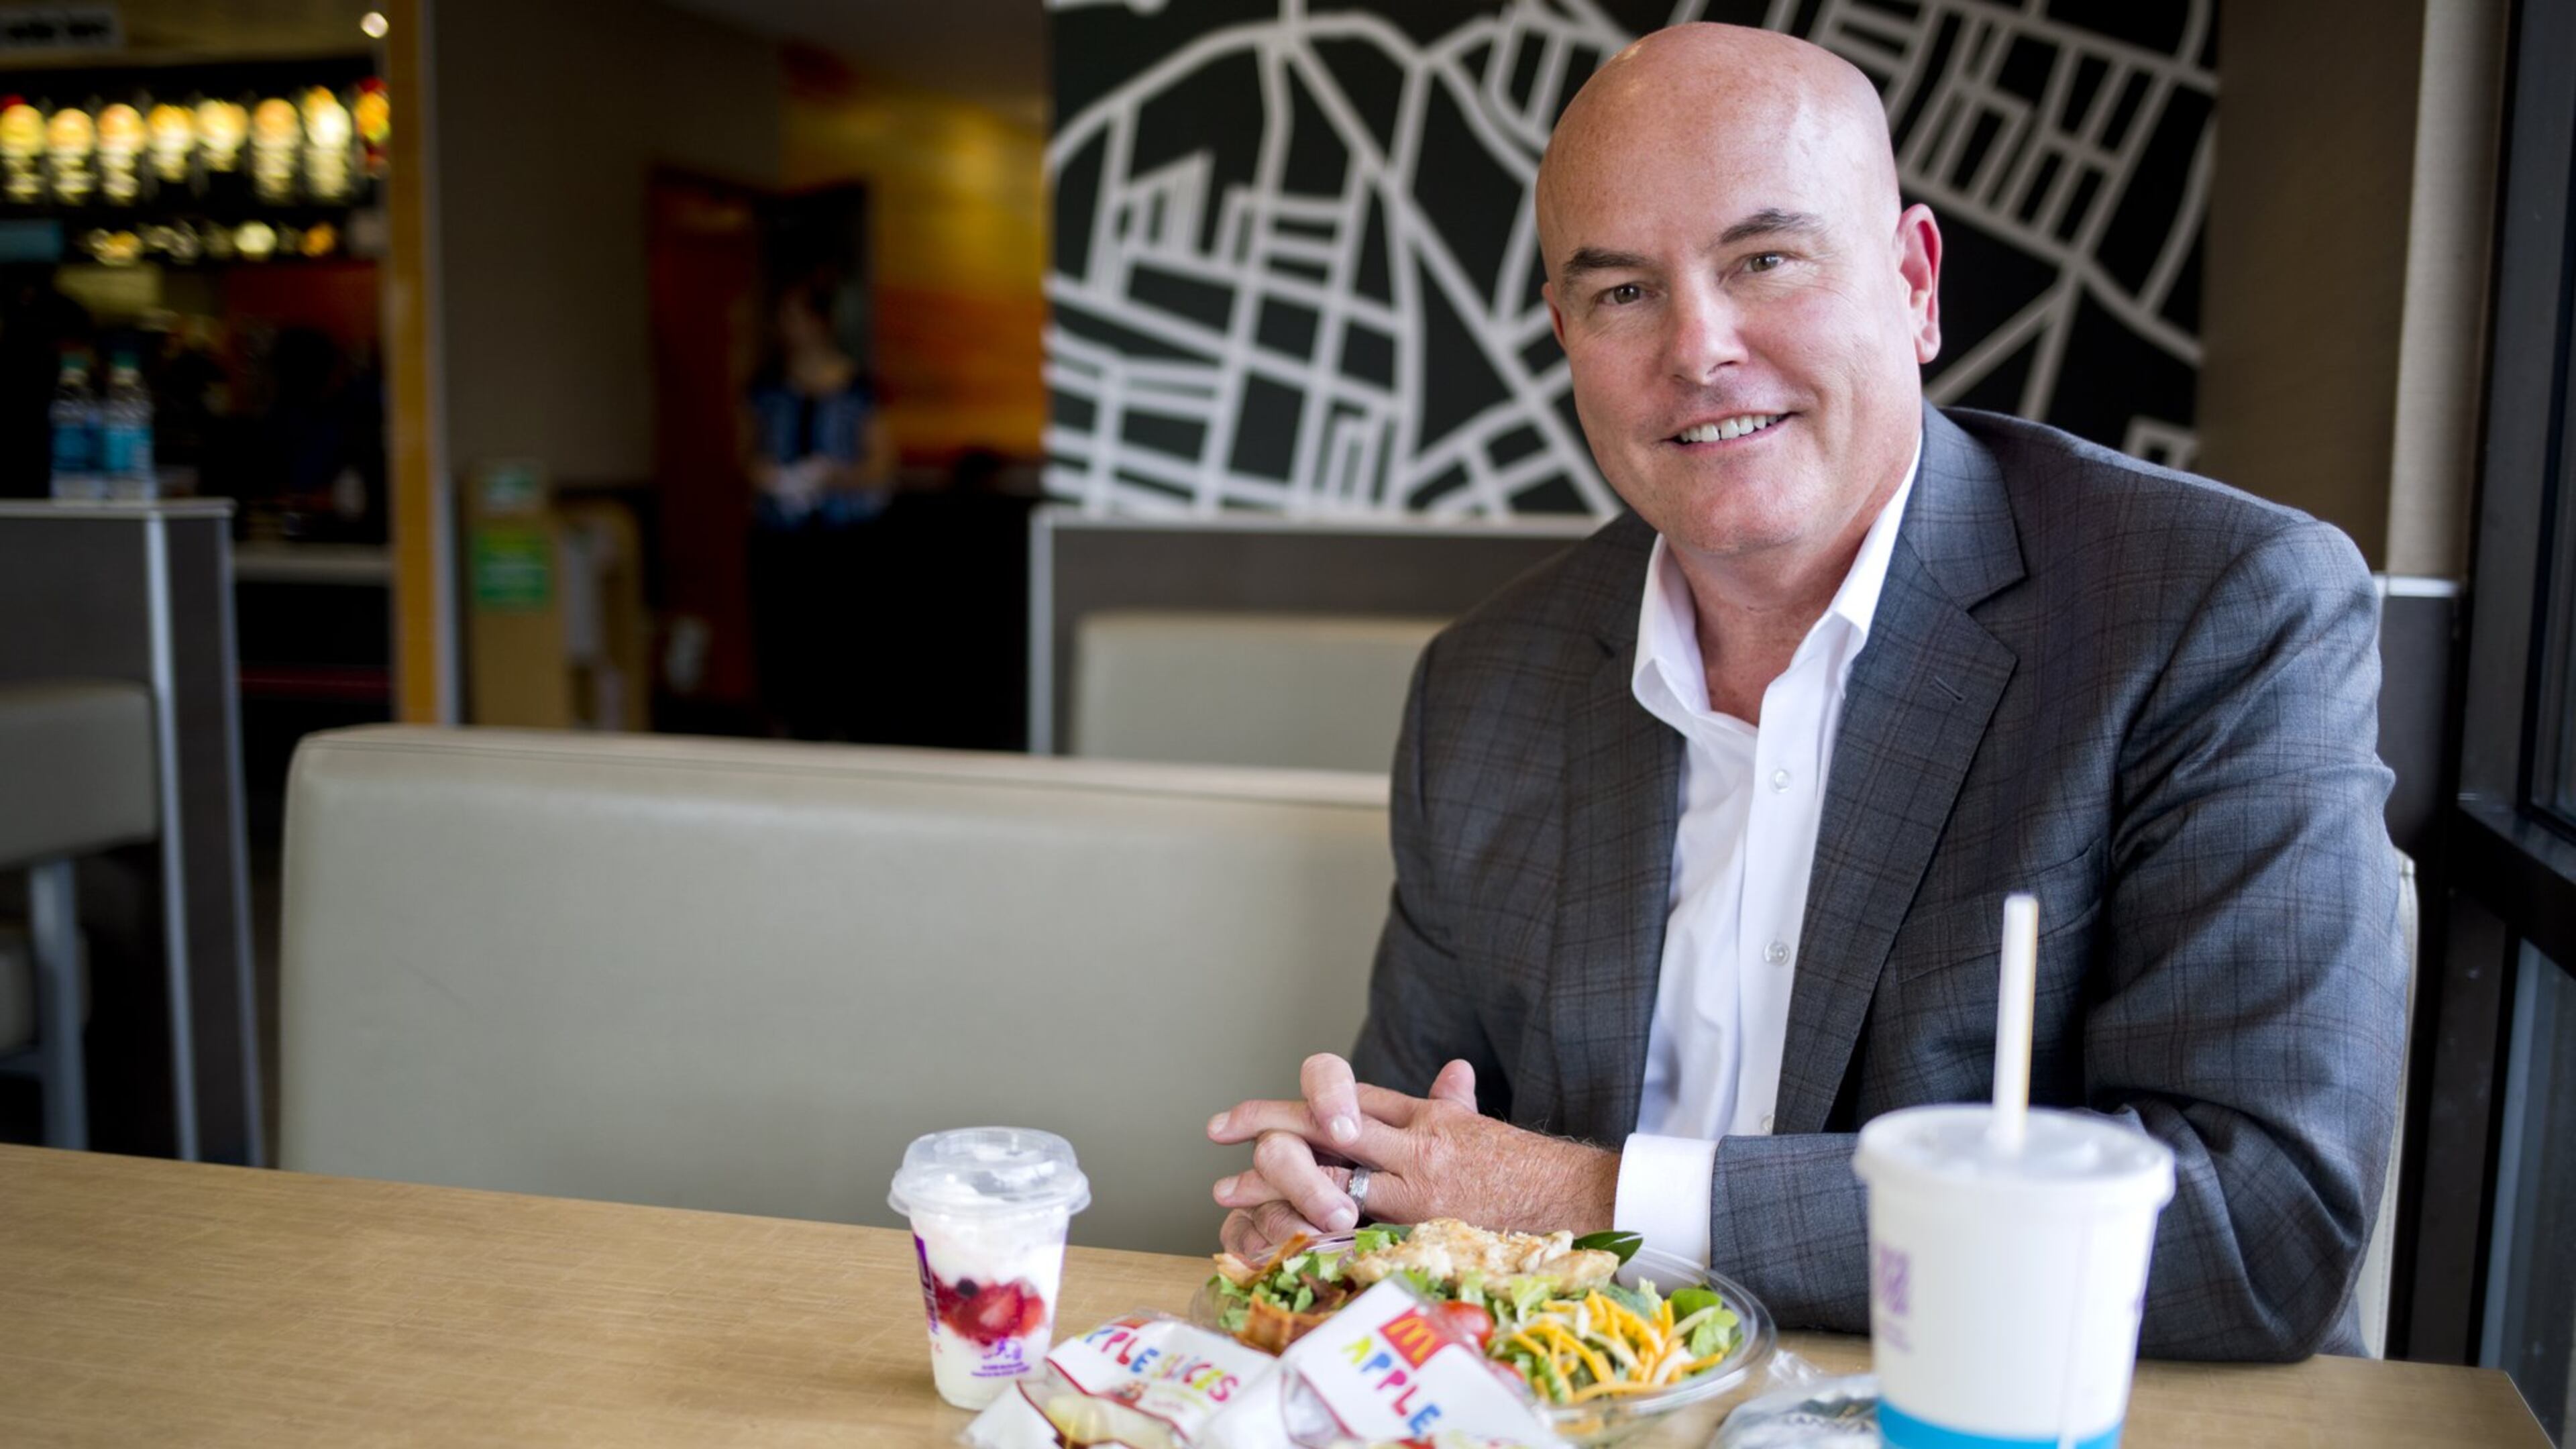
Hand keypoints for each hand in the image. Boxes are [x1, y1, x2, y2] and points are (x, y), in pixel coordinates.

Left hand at [1207, 1054, 1618, 1259]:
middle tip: (1218, 1132)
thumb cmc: (1529, 1168)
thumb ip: (1455, 1101)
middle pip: (1326, 1124)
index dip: (1294, 1100)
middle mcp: (1412, 1142)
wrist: (1574, 1197)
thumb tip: (1452, 1071)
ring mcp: (1416, 1183)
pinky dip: (1317, 1227)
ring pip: (1331, 1173)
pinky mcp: (1424, 1222)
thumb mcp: (1484, 1126)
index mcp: (1423, 1115)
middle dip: (1267, 1127)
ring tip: (1229, 1194)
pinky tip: (1280, 1236)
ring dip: (1275, 1184)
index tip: (1247, 1113)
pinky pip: (1359, 1223)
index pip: (1346, 1098)